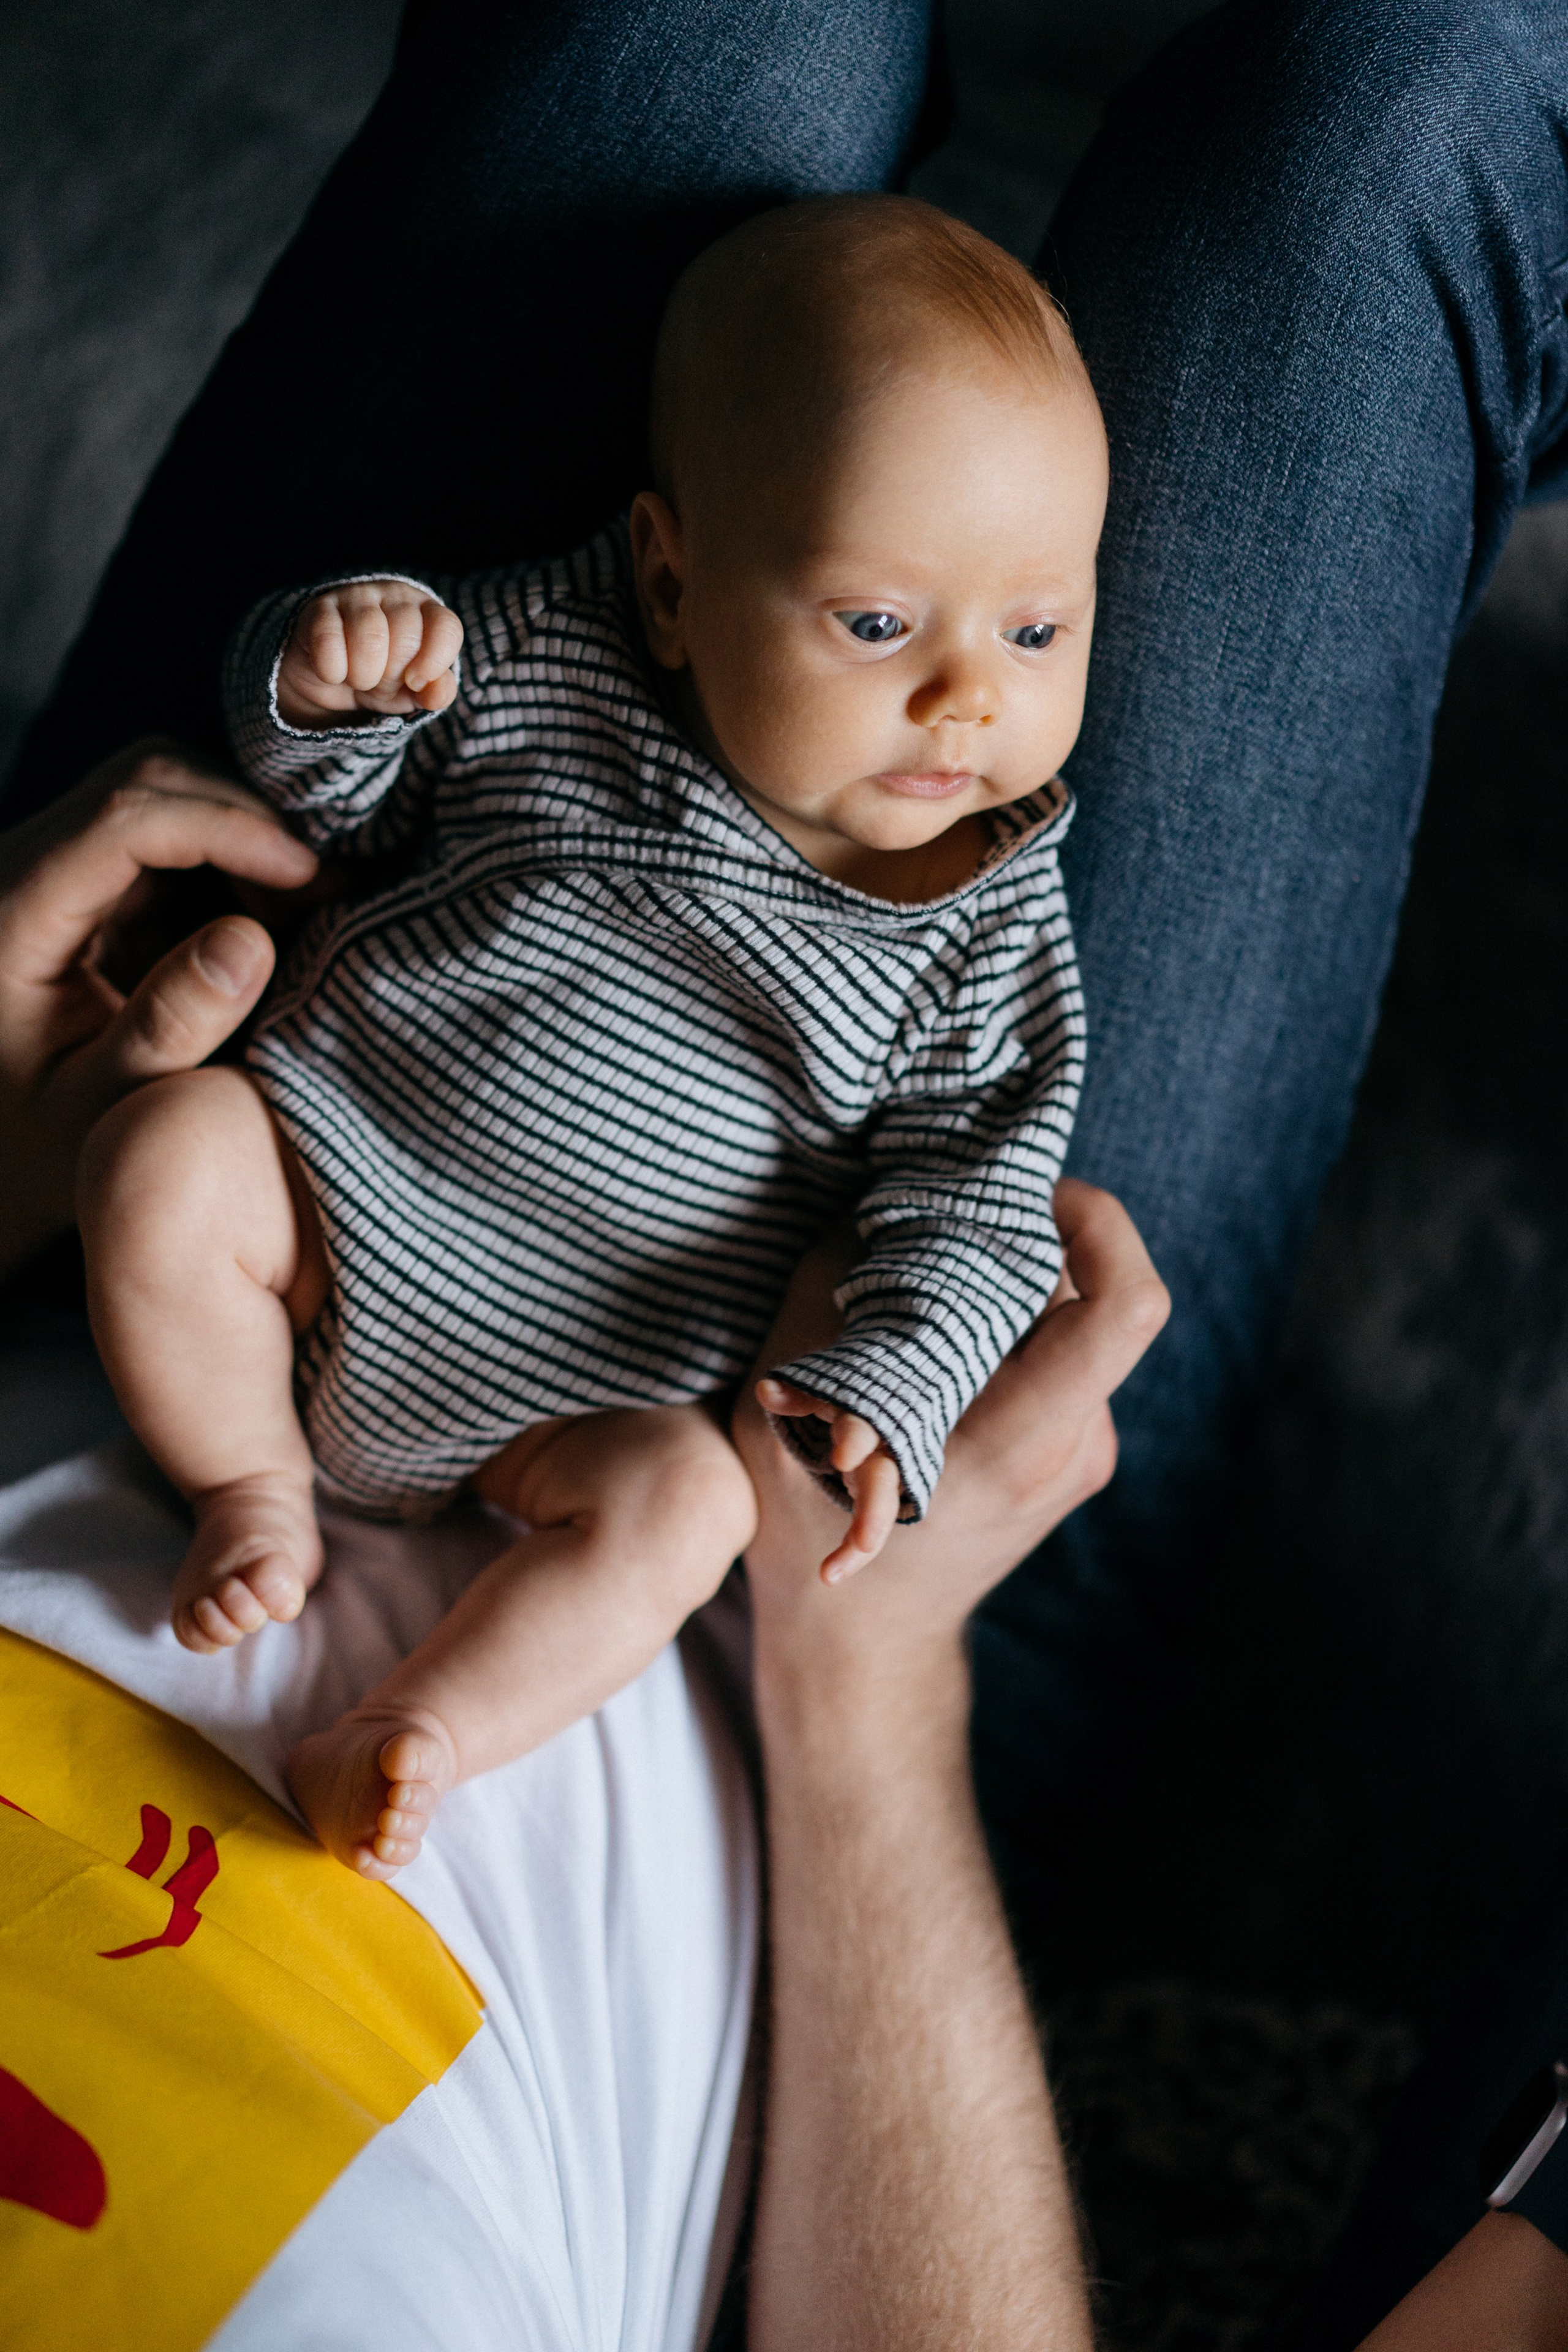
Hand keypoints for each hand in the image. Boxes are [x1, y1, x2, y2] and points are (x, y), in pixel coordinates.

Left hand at [0, 740, 318, 1275]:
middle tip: (329, 889)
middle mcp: (26, 866)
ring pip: (170, 793)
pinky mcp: (98, 883)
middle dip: (248, 820)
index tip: (307, 874)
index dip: (225, 828)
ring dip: (249, 835)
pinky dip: (239, 859)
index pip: (121, 820)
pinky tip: (279, 912)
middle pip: (148, 782)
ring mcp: (62, 866)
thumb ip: (167, 1028)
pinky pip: (177, 835)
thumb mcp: (99, 1107)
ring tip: (310, 907)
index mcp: (10, 913)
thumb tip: (250, 940)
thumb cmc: (42, 1144)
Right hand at [277, 581, 462, 727]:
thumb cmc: (383, 676)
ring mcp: (356, 596)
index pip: (446, 628)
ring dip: (364, 676)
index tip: (415, 682)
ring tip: (359, 679)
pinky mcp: (320, 608)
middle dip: (393, 676)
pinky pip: (329, 642)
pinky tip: (333, 673)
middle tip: (380, 682)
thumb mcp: (413, 691)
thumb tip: (436, 695)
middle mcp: (395, 595)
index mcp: (426, 611)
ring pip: (370, 638)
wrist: (331, 676)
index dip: (434, 662)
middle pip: (407, 638)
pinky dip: (332, 671)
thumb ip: (435, 692)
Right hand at [735, 1181, 1168, 1688]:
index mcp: (1022, 1437)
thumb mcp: (793, 1396)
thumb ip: (841, 1285)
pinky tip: (926, 1340)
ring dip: (999, 1282)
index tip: (1024, 1189)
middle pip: (1085, 1292)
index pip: (1126, 1308)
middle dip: (1013, 1239)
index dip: (1096, 1222)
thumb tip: (893, 1193)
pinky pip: (1054, 1350)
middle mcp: (1074, 1445)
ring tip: (909, 1295)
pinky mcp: (1069, 1448)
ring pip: (1067, 1318)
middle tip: (928, 1226)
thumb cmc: (809, 1518)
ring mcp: (1082, 1452)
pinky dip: (999, 1321)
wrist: (858, 1640)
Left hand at [752, 1379, 901, 1581]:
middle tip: (865, 1544)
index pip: (862, 1431)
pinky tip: (830, 1573)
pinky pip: (870, 1527)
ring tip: (829, 1575)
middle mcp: (883, 1451)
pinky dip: (854, 1552)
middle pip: (882, 1483)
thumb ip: (797, 1395)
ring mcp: (887, 1475)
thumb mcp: (822, 1389)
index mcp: (865, 1420)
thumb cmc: (846, 1394)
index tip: (841, 1459)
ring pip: (881, 1512)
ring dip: (859, 1547)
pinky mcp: (883, 1494)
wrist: (889, 1402)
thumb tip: (764, 1390)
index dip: (854, 1443)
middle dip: (874, 1513)